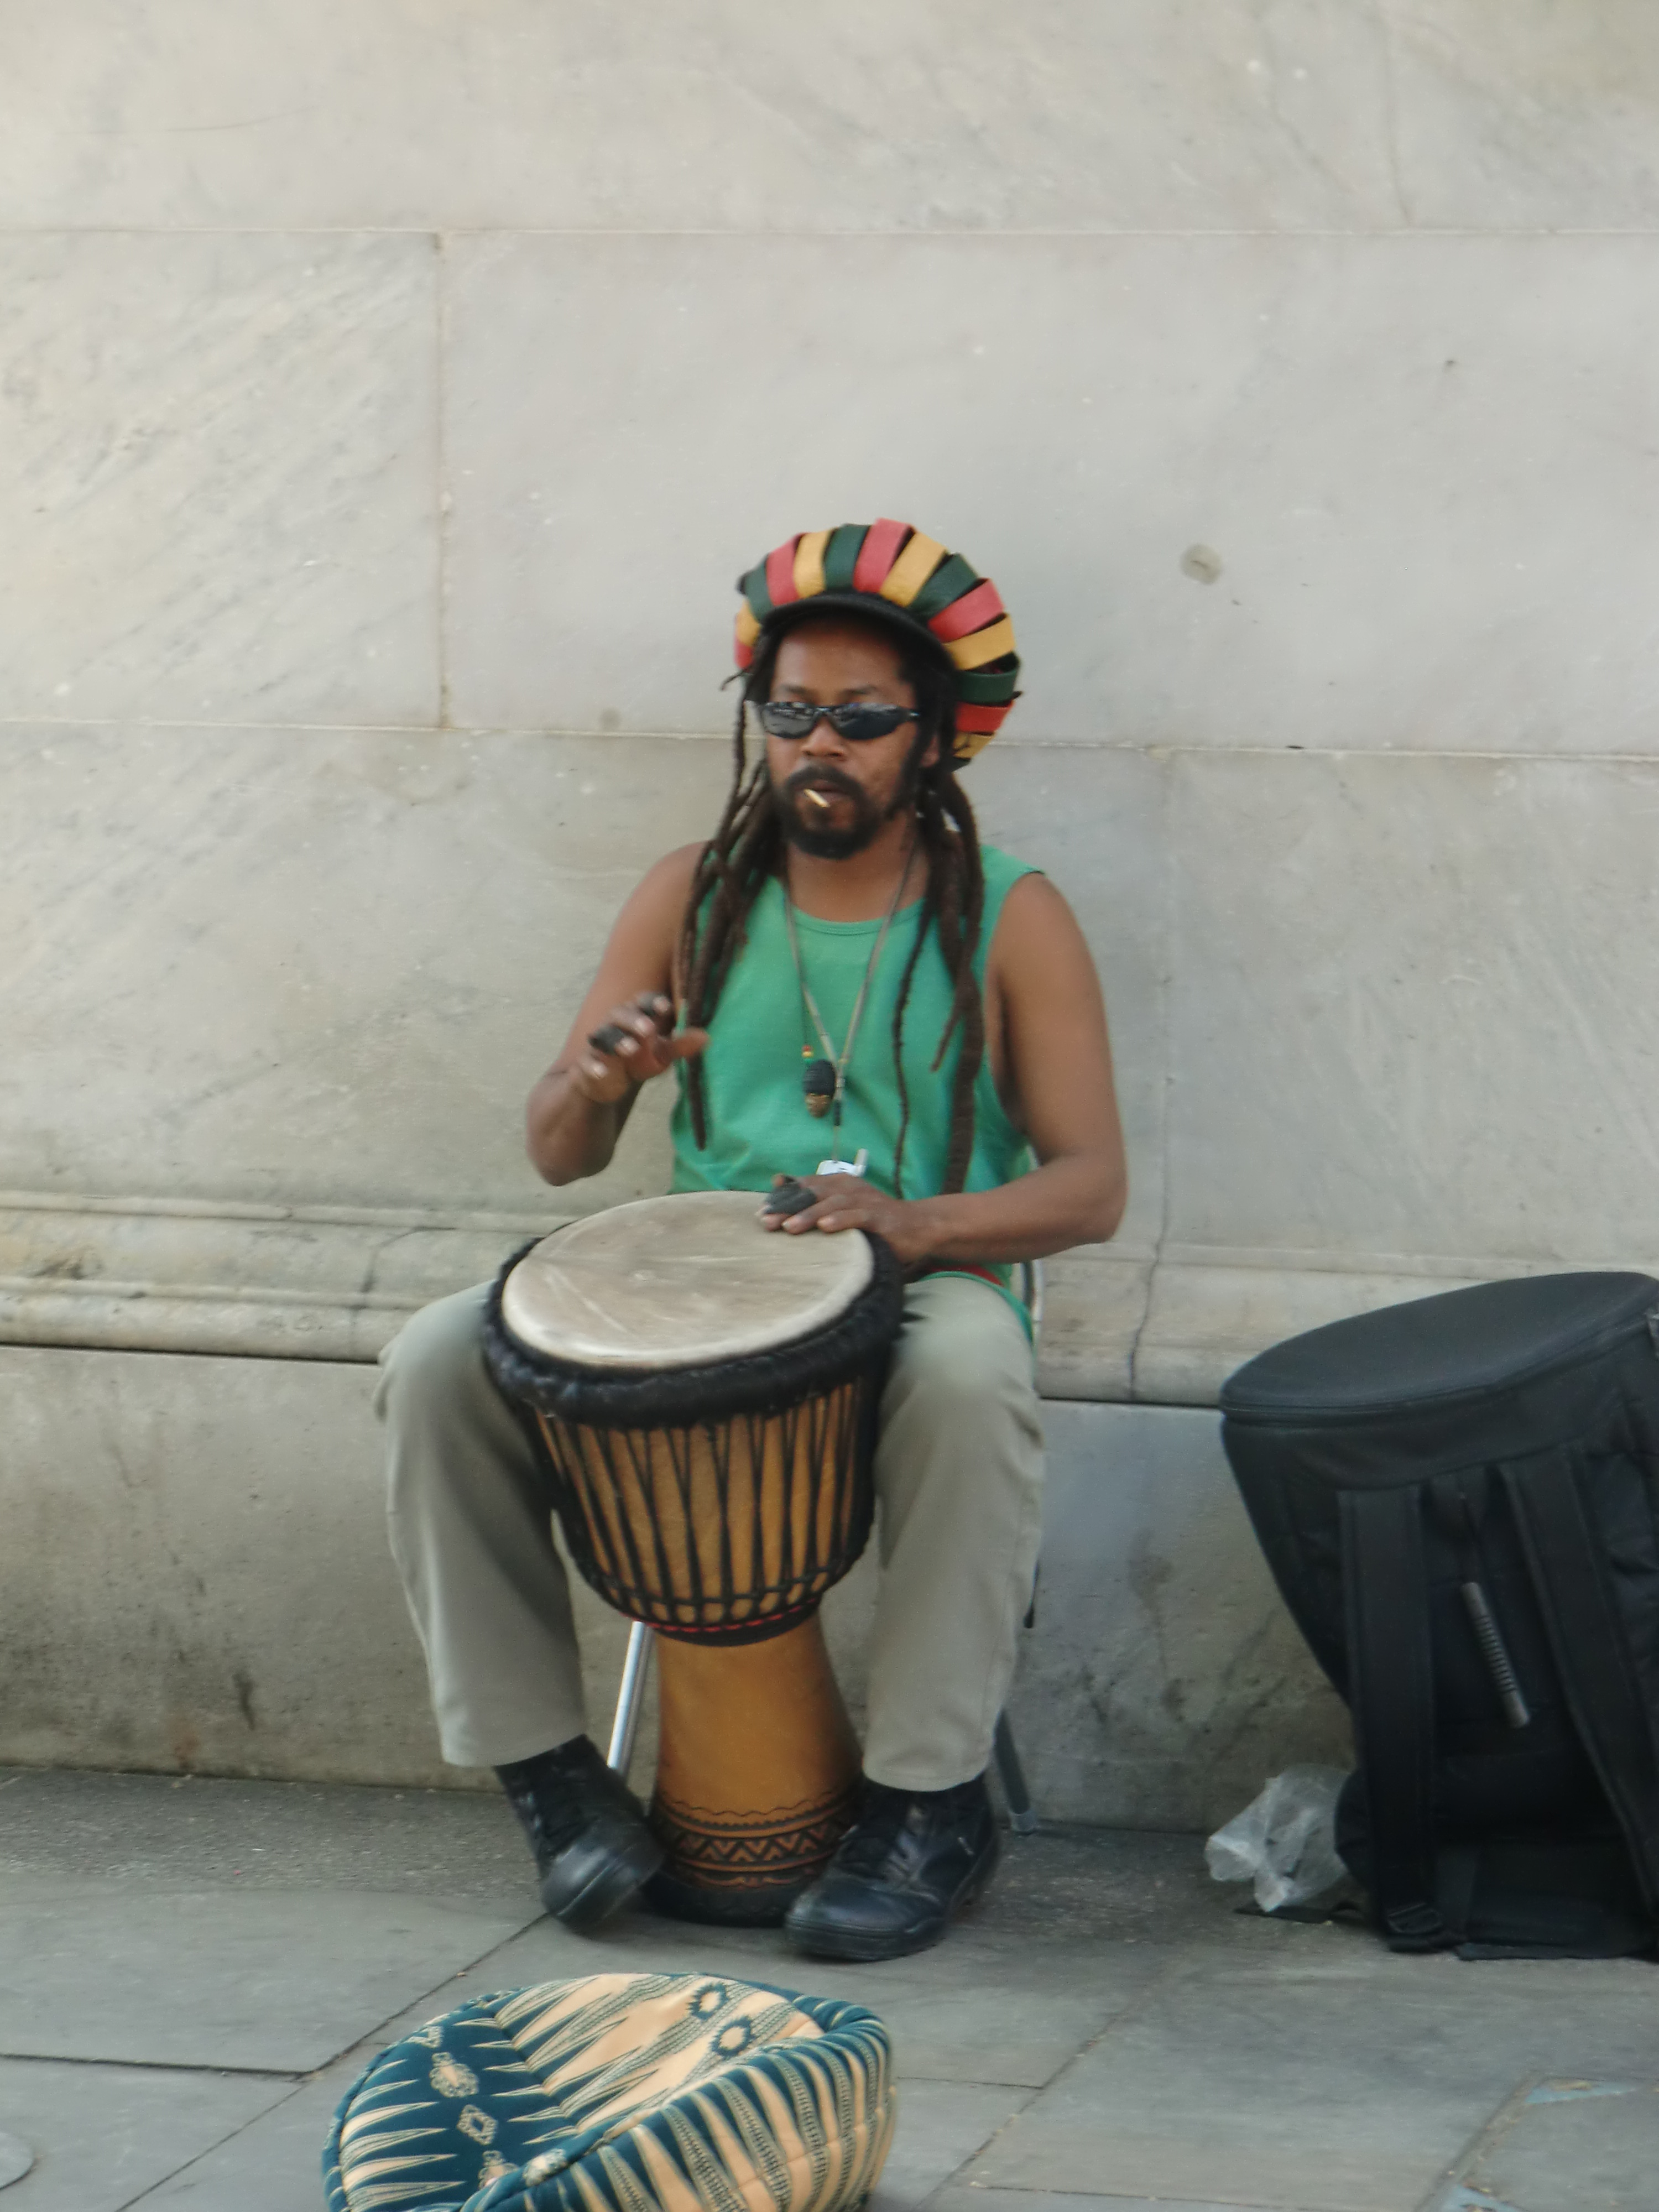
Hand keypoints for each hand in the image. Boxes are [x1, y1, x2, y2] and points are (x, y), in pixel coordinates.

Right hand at [572, 994, 707, 1104]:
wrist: (604, 1084)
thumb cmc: (636, 1059)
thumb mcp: (660, 1054)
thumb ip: (680, 1045)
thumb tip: (706, 1037)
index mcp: (634, 1017)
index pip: (641, 1002)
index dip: (652, 1002)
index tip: (666, 1007)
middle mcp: (614, 1025)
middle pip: (619, 1014)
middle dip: (634, 1019)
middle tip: (649, 1029)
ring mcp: (598, 1045)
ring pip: (603, 1035)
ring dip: (616, 1040)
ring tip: (630, 1049)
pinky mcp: (585, 1064)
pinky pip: (586, 1063)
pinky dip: (593, 1067)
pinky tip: (603, 1073)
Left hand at [760, 1175, 938, 1269]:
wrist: (919, 1225)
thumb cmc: (875, 1222)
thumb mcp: (844, 1212)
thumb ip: (818, 1209)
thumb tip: (782, 1210)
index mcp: (837, 1185)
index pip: (803, 1188)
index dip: (781, 1199)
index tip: (760, 1214)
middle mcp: (848, 1188)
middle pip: (812, 1195)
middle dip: (788, 1208)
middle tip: (767, 1222)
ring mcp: (865, 1202)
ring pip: (832, 1205)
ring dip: (809, 1215)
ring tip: (789, 1227)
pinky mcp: (880, 1217)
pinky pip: (858, 1217)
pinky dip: (842, 1221)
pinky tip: (827, 1228)